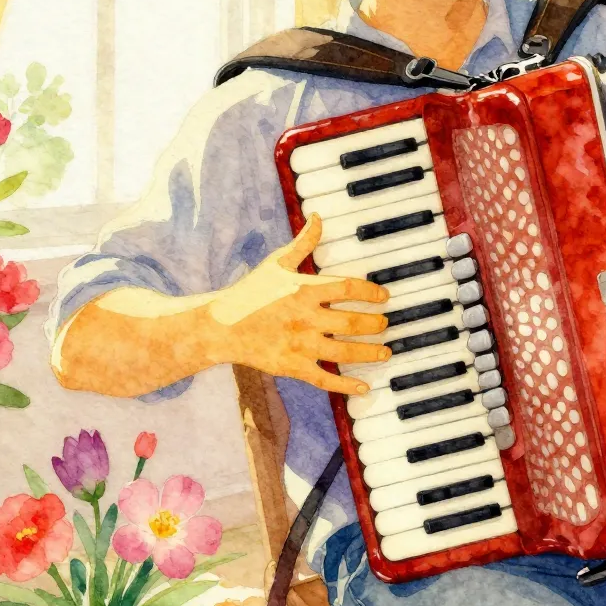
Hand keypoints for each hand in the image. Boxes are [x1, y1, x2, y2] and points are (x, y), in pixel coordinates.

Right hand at [207, 213, 390, 393]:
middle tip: (385, 324)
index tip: (384, 296)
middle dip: (375, 324)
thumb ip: (303, 243)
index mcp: (304, 290)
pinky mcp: (292, 367)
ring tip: (385, 352)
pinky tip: (365, 388)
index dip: (371, 292)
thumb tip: (318, 217)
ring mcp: (300, 344)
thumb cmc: (251, 291)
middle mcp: (306, 318)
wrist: (220, 326)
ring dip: (370, 353)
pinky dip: (346, 386)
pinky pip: (325, 378)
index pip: (348, 288)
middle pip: (353, 322)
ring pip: (345, 352)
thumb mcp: (277, 263)